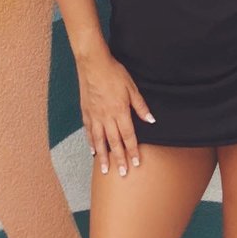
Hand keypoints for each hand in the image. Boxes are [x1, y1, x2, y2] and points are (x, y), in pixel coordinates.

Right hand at [77, 50, 155, 174]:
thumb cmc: (114, 73)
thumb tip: (151, 120)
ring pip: (99, 141)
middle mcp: (106, 117)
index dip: (133, 151)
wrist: (93, 63)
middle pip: (114, 143)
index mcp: (120, 111)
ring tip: (105, 170)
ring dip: (103, 157)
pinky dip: (91, 143)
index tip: (136, 163)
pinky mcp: (85, 112)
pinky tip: (93, 151)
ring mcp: (94, 116)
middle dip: (119, 159)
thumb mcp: (132, 88)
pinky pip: (88, 131)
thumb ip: (141, 106)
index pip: (128, 136)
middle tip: (122, 174)